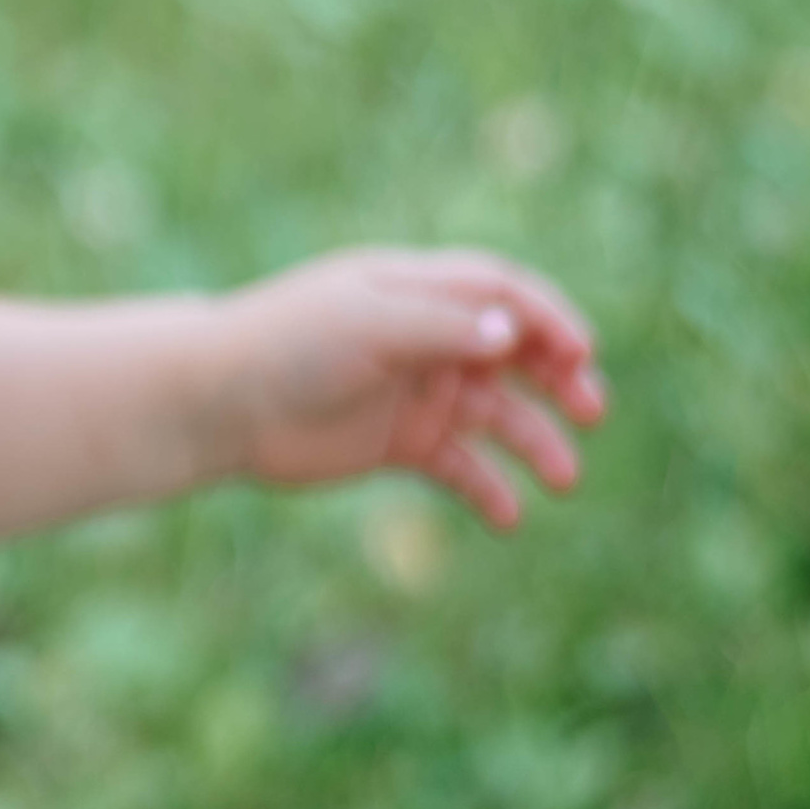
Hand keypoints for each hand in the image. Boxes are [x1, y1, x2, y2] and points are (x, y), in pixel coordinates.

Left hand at [197, 247, 602, 525]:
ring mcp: (415, 392)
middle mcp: (425, 338)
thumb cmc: (287, 344)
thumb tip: (511, 334)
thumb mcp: (368, 324)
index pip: (503, 293)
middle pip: (514, 355)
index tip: (580, 354)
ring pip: (496, 417)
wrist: (218, 403)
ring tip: (563, 479)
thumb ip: (441, 328)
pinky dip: (487, 489)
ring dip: (535, 444)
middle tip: (591, 411)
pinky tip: (509, 518)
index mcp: (418, 290)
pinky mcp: (398, 444)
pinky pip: (459, 468)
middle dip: (559, 380)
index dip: (548, 319)